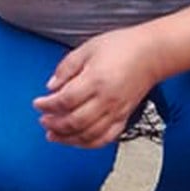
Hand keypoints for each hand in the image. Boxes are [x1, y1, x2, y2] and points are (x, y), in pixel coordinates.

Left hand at [33, 28, 162, 148]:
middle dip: (54, 124)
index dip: (47, 105)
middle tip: (43, 120)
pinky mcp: (124, 118)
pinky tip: (76, 140)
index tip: (38, 103)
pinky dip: (88, 143)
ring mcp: (116, 111)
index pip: (65, 100)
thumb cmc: (122, 47)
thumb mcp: (87, 49)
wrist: (152, 54)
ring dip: (67, 138)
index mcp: (95, 80)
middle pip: (74, 121)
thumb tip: (51, 86)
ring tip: (53, 134)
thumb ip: (66, 68)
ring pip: (88, 135)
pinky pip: (105, 138)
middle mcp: (106, 100)